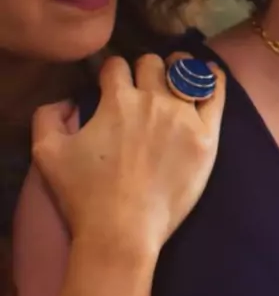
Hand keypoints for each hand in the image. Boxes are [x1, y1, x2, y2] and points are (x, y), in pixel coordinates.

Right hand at [31, 52, 225, 258]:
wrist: (122, 232)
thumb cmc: (84, 195)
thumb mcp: (47, 152)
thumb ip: (47, 116)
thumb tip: (67, 99)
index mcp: (117, 100)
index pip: (116, 65)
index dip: (112, 71)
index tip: (113, 82)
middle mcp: (152, 100)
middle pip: (152, 64)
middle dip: (145, 69)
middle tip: (145, 82)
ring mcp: (183, 116)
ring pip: (185, 72)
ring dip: (178, 67)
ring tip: (178, 71)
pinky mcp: (206, 136)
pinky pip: (214, 94)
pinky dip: (212, 78)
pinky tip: (210, 73)